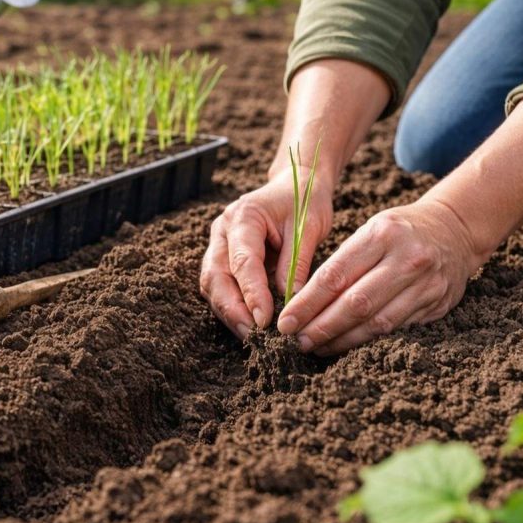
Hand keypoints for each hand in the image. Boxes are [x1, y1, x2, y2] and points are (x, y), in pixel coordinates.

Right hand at [200, 168, 333, 337]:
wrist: (296, 185)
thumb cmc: (305, 201)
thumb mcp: (309, 228)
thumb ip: (297, 264)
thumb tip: (290, 304)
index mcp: (243, 216)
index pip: (243, 261)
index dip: (252, 293)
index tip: (265, 320)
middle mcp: (222, 230)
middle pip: (216, 277)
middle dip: (233, 310)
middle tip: (254, 335)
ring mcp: (218, 245)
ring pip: (212, 286)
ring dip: (229, 313)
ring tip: (251, 337)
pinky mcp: (223, 259)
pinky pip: (220, 287)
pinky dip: (232, 308)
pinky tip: (249, 325)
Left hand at [276, 198, 486, 355]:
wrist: (455, 229)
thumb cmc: (400, 231)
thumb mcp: (372, 230)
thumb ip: (343, 262)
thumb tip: (303, 302)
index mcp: (382, 234)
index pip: (336, 275)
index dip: (307, 303)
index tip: (285, 321)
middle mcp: (406, 259)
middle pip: (355, 303)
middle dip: (321, 327)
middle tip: (297, 341)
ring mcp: (425, 284)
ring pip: (377, 323)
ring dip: (342, 340)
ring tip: (317, 347)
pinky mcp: (436, 304)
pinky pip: (397, 329)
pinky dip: (368, 341)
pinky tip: (347, 345)